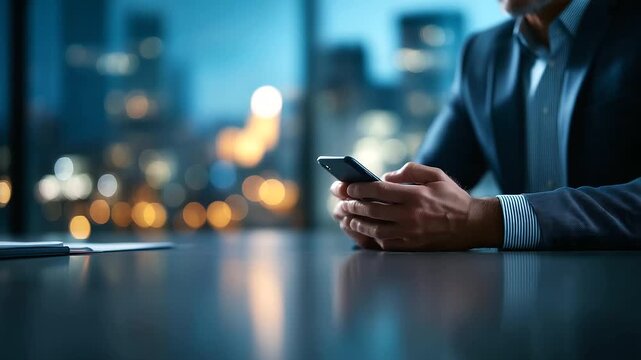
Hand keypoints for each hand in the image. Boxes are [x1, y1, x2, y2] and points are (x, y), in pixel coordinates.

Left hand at [337, 162, 502, 250]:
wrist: (473, 225)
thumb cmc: (452, 197)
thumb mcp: (436, 175)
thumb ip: (410, 171)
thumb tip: (385, 177)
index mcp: (415, 196)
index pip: (379, 191)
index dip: (359, 188)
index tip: (347, 186)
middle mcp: (411, 216)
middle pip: (372, 211)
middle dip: (352, 205)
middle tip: (341, 202)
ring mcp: (411, 233)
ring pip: (374, 230)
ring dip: (357, 223)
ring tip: (346, 217)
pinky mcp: (412, 246)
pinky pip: (385, 243)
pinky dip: (370, 237)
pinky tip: (363, 231)